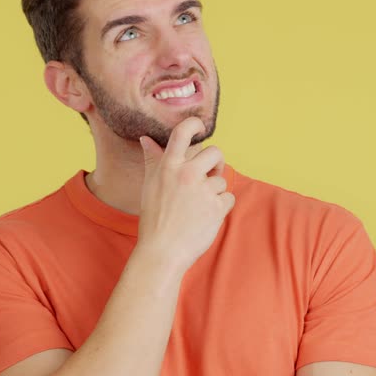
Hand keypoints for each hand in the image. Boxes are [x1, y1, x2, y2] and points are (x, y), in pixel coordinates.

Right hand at [136, 117, 235, 273]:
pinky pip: (229, 198)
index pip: (183, 132)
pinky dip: (222, 206)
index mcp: (169, 166)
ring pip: (221, 180)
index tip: (199, 127)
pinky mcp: (217, 207)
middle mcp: (187, 174)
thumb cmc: (154, 218)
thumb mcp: (150, 185)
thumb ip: (153, 160)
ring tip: (199, 206)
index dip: (194, 124)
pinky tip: (207, 216)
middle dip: (216, 162)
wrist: (162, 251)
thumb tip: (147, 139)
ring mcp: (203, 191)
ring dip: (215, 191)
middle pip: (215, 152)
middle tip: (211, 174)